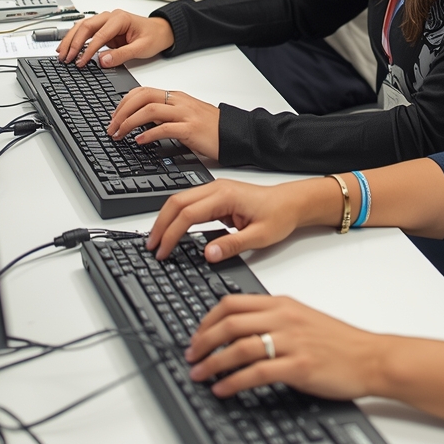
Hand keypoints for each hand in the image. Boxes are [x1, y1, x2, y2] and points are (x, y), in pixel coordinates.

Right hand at [57, 9, 174, 65]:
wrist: (161, 31)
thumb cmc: (153, 36)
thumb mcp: (141, 48)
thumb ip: (122, 55)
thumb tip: (102, 61)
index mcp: (120, 19)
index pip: (99, 35)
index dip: (88, 50)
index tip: (81, 62)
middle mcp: (110, 16)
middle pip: (85, 26)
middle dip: (73, 43)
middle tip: (65, 58)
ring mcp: (105, 21)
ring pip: (82, 27)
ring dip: (70, 39)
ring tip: (61, 53)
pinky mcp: (103, 28)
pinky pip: (86, 31)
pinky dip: (75, 38)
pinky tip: (67, 47)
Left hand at [107, 86, 219, 159]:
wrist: (234, 133)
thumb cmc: (211, 127)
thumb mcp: (185, 116)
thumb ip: (165, 115)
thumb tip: (141, 120)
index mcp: (176, 97)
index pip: (143, 91)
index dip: (123, 103)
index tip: (113, 116)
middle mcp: (179, 102)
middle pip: (142, 97)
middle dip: (121, 112)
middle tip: (111, 127)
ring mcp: (185, 114)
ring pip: (150, 110)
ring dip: (129, 123)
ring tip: (120, 135)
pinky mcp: (191, 129)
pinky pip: (165, 128)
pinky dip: (148, 134)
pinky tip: (139, 141)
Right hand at [147, 176, 336, 260]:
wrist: (292, 202)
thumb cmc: (280, 215)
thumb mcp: (260, 236)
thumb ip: (233, 246)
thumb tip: (208, 255)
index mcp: (226, 196)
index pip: (188, 215)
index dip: (172, 234)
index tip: (163, 252)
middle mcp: (217, 188)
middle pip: (176, 202)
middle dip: (160, 225)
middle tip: (152, 247)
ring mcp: (215, 189)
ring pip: (179, 200)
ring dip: (165, 219)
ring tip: (157, 241)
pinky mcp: (216, 195)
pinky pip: (188, 202)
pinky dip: (176, 216)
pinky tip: (172, 230)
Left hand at [186, 294, 383, 401]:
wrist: (370, 357)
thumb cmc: (340, 341)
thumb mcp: (303, 318)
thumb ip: (274, 318)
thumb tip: (242, 328)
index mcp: (282, 304)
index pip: (233, 303)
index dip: (207, 319)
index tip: (197, 334)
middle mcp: (283, 319)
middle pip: (229, 323)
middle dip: (203, 341)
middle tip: (191, 356)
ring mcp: (291, 342)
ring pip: (238, 348)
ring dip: (212, 363)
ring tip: (199, 374)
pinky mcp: (298, 367)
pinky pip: (256, 373)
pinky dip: (233, 382)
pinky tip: (222, 389)